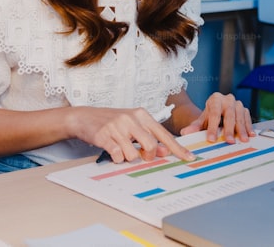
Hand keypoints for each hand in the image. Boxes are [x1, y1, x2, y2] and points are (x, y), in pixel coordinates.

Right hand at [70, 106, 194, 162]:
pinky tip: (112, 150)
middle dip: (147, 155)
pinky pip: (117, 156)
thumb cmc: (112, 122)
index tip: (189, 158)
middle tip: (139, 153)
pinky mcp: (104, 135)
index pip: (164, 134)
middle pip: (150, 146)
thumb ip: (149, 137)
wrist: (85, 117)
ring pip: (133, 154)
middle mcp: (131, 118)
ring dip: (128, 157)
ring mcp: (117, 126)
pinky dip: (116, 158)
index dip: (177, 148)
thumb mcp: (133, 125)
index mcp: (142, 115)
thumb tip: (164, 152)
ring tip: (120, 148)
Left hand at [179, 92, 254, 142]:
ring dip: (242, 129)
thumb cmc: (210, 115)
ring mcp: (237, 104)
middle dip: (229, 129)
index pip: (214, 114)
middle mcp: (227, 99)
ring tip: (242, 140)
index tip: (211, 139)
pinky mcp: (245, 109)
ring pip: (240, 116)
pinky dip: (249, 127)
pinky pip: (248, 118)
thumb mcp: (202, 120)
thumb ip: (195, 126)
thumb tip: (185, 132)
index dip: (212, 127)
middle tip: (229, 141)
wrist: (219, 110)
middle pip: (228, 115)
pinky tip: (250, 135)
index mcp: (215, 99)